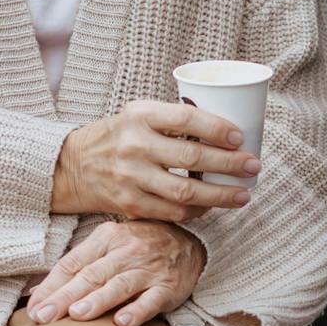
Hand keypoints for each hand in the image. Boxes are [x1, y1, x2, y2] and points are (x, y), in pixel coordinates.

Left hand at [27, 218, 206, 325]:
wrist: (192, 243)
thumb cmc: (139, 246)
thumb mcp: (108, 244)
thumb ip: (76, 265)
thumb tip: (35, 290)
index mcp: (107, 237)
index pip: (73, 262)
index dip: (51, 285)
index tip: (33, 306)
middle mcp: (127, 251)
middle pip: (91, 275)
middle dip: (65, 297)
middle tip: (43, 316)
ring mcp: (149, 269)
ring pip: (120, 286)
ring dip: (98, 301)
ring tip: (78, 315)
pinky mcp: (169, 287)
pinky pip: (152, 300)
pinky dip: (137, 311)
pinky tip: (122, 323)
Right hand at [50, 100, 258, 221]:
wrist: (73, 165)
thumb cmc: (118, 135)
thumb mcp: (138, 114)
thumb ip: (173, 119)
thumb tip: (227, 130)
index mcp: (140, 115)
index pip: (186, 118)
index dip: (217, 128)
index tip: (240, 137)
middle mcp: (134, 145)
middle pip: (192, 157)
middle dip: (230, 164)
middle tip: (253, 166)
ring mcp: (131, 177)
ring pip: (186, 190)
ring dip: (221, 194)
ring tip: (243, 195)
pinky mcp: (130, 204)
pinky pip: (173, 211)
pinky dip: (197, 210)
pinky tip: (212, 206)